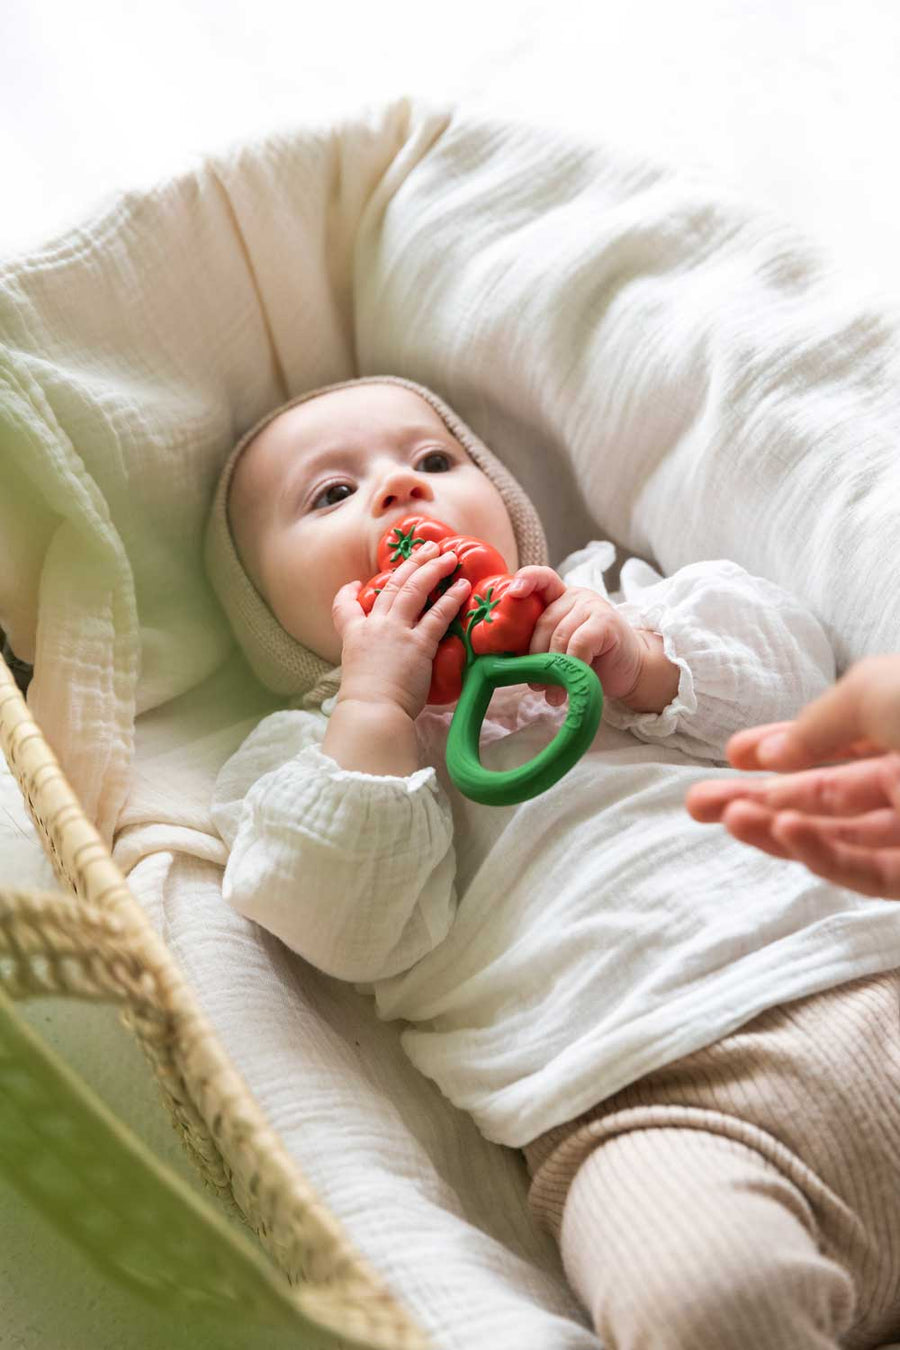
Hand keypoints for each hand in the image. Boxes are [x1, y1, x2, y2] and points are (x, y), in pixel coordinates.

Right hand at [332, 541, 470, 720]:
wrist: (371, 710)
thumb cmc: (365, 703)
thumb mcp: (355, 677)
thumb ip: (366, 665)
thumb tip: (373, 672)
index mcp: (355, 636)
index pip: (345, 607)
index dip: (349, 593)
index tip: (354, 585)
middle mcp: (375, 626)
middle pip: (393, 586)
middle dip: (411, 563)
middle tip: (428, 548)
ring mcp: (397, 632)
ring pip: (415, 589)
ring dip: (432, 569)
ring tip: (447, 556)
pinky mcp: (419, 644)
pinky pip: (438, 614)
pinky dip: (451, 598)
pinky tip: (462, 586)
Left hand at [509, 567, 645, 705]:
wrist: (632, 669)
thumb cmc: (593, 660)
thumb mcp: (562, 648)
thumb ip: (541, 644)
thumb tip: (509, 664)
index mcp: (560, 598)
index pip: (542, 578)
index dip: (526, 580)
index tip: (512, 593)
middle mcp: (576, 596)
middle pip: (544, 622)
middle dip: (536, 657)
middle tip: (535, 685)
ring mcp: (593, 606)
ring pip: (560, 636)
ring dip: (553, 669)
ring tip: (553, 694)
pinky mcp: (606, 622)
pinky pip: (578, 644)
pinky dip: (572, 666)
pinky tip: (571, 685)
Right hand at [685, 654, 899, 897]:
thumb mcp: (873, 690)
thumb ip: (816, 724)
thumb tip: (771, 754)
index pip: (835, 746)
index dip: (780, 750)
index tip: (734, 755)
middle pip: (824, 798)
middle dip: (757, 799)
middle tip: (698, 803)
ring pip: (839, 839)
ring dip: (777, 829)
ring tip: (726, 818)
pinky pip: (868, 874)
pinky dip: (822, 856)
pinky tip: (784, 830)